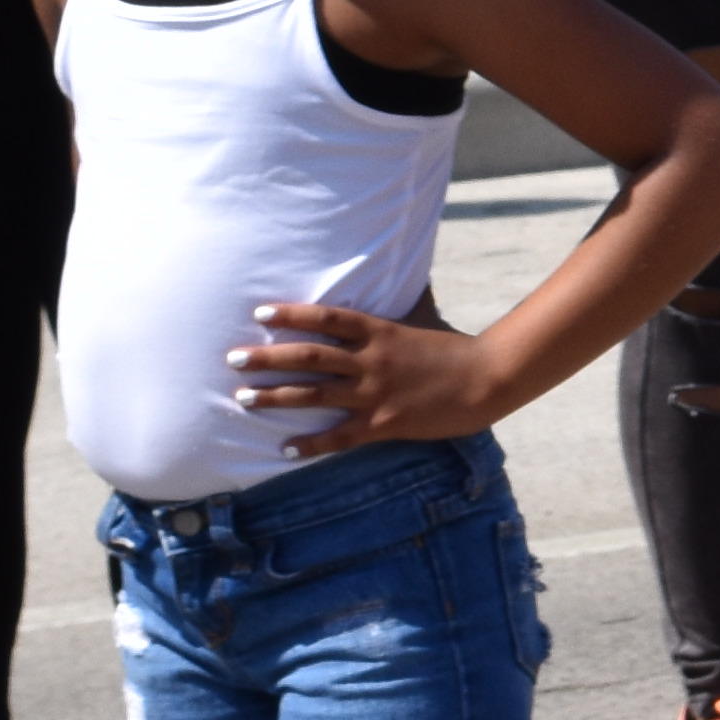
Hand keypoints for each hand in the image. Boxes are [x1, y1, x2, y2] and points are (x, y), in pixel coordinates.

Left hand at [225, 301, 512, 453]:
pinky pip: (339, 436)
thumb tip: (396, 271)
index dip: (292, 314)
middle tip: (232, 358)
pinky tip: (285, 448)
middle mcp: (371, 361)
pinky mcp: (383, 424)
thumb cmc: (454, 350)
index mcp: (380, 332)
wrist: (487, 380)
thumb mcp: (422, 321)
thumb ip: (397, 309)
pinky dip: (310, 443)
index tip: (259, 314)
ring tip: (242, 398)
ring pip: (314, 394)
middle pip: (308, 356)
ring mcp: (375, 394)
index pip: (327, 318)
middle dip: (267, 358)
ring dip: (275, 396)